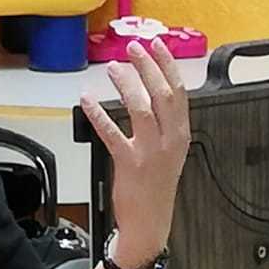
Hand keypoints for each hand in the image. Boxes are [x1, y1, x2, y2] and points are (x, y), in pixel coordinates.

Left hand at [79, 39, 189, 267]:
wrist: (150, 223)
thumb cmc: (156, 187)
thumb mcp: (170, 152)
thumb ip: (165, 125)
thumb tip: (152, 92)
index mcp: (181, 134)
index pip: (179, 91)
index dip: (167, 65)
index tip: (158, 45)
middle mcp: (169, 140)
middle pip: (162, 94)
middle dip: (148, 66)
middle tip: (133, 47)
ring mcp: (150, 152)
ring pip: (140, 107)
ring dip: (126, 83)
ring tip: (113, 67)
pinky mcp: (129, 162)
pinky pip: (111, 133)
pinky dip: (98, 114)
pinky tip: (87, 100)